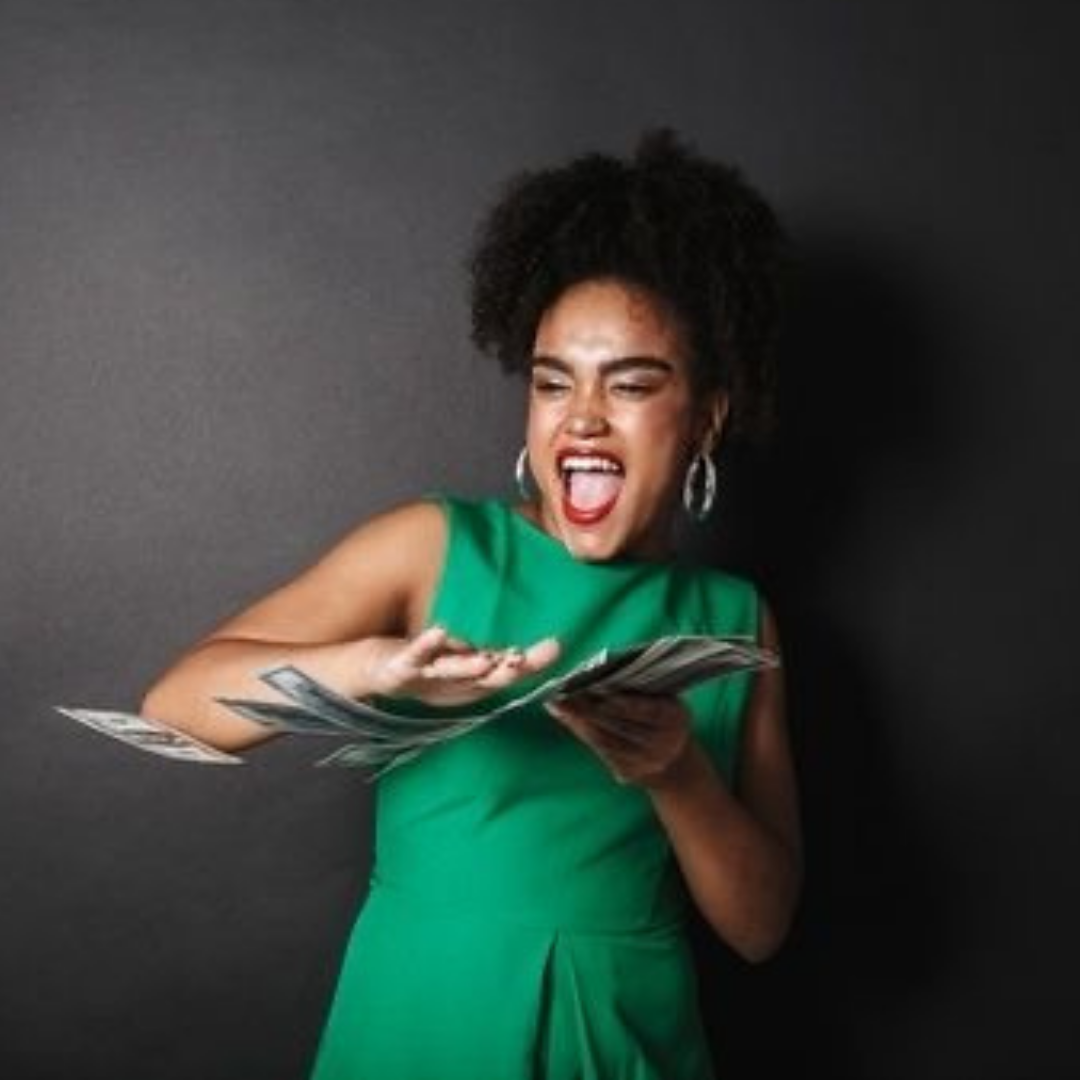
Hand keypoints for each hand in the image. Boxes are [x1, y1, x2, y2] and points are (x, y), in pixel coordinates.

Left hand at [363, 625, 560, 706]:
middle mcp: (445, 687)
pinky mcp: (394, 669)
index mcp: (461, 685)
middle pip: (482, 681)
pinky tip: (440, 631)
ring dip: (470, 668)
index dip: (530, 665)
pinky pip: (412, 657)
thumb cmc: (404, 666)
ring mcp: (420, 679)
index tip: (555, 648)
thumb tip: (513, 646)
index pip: (502, 675)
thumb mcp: (447, 661)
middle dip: (509, 669)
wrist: (351, 675)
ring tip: (489, 658)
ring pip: (450, 675)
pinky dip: (425, 646)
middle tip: (531, 656)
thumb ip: (477, 655)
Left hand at [545, 691, 692, 787]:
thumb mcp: (662, 697)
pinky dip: (583, 732)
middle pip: (619, 724)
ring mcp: (646, 762)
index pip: (646, 709)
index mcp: (675, 718)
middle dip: (589, 707)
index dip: (621, 700)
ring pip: (606, 739)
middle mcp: (663, 744)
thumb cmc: (663, 716)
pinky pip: (601, 751)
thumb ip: (635, 684)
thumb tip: (594, 668)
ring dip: (579, 720)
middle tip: (563, 691)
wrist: (675, 763)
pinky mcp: (629, 773)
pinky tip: (568, 718)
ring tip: (559, 702)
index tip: (594, 686)